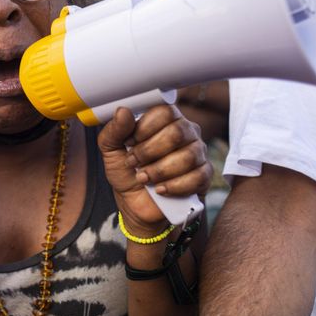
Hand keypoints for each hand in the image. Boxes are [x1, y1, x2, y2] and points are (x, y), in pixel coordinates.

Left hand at [98, 106, 210, 234]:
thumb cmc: (127, 173)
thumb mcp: (111, 151)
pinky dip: (174, 186)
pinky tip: (161, 189)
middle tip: (135, 163)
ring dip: (160, 171)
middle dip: (149, 152)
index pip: (165, 112)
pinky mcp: (204, 175)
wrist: (136, 204)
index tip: (130, 143)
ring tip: (145, 178)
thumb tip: (123, 111)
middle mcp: (186, 132)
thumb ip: (114, 130)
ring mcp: (198, 153)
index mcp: (165, 120)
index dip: (145, 128)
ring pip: (188, 156)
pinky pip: (197, 177)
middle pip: (177, 133)